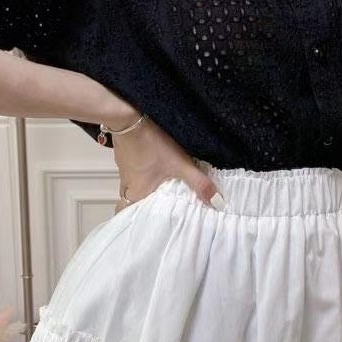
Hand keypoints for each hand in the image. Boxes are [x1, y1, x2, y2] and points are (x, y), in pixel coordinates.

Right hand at [110, 115, 225, 214]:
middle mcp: (127, 184)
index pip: (126, 215)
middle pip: (129, 201)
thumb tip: (217, 203)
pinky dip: (141, 173)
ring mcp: (124, 169)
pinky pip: (132, 170)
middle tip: (154, 208)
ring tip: (158, 189)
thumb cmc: (152, 144)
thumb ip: (199, 183)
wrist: (130, 116)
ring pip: (131, 186)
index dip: (133, 221)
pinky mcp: (125, 155)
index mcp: (137, 193)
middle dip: (140, 206)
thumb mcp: (180, 165)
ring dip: (142, 188)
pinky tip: (153, 167)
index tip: (143, 225)